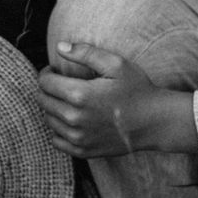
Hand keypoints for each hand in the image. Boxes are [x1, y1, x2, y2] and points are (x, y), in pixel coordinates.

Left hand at [37, 41, 159, 158]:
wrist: (154, 121)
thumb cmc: (137, 89)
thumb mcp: (116, 63)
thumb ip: (85, 52)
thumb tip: (59, 47)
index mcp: (80, 94)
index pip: (45, 83)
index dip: (47, 73)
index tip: (54, 70)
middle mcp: (74, 119)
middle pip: (43, 101)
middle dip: (47, 89)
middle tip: (59, 83)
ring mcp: (78, 137)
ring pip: (48, 120)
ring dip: (53, 108)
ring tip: (67, 99)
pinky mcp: (82, 151)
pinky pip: (56, 140)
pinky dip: (58, 129)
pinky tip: (71, 119)